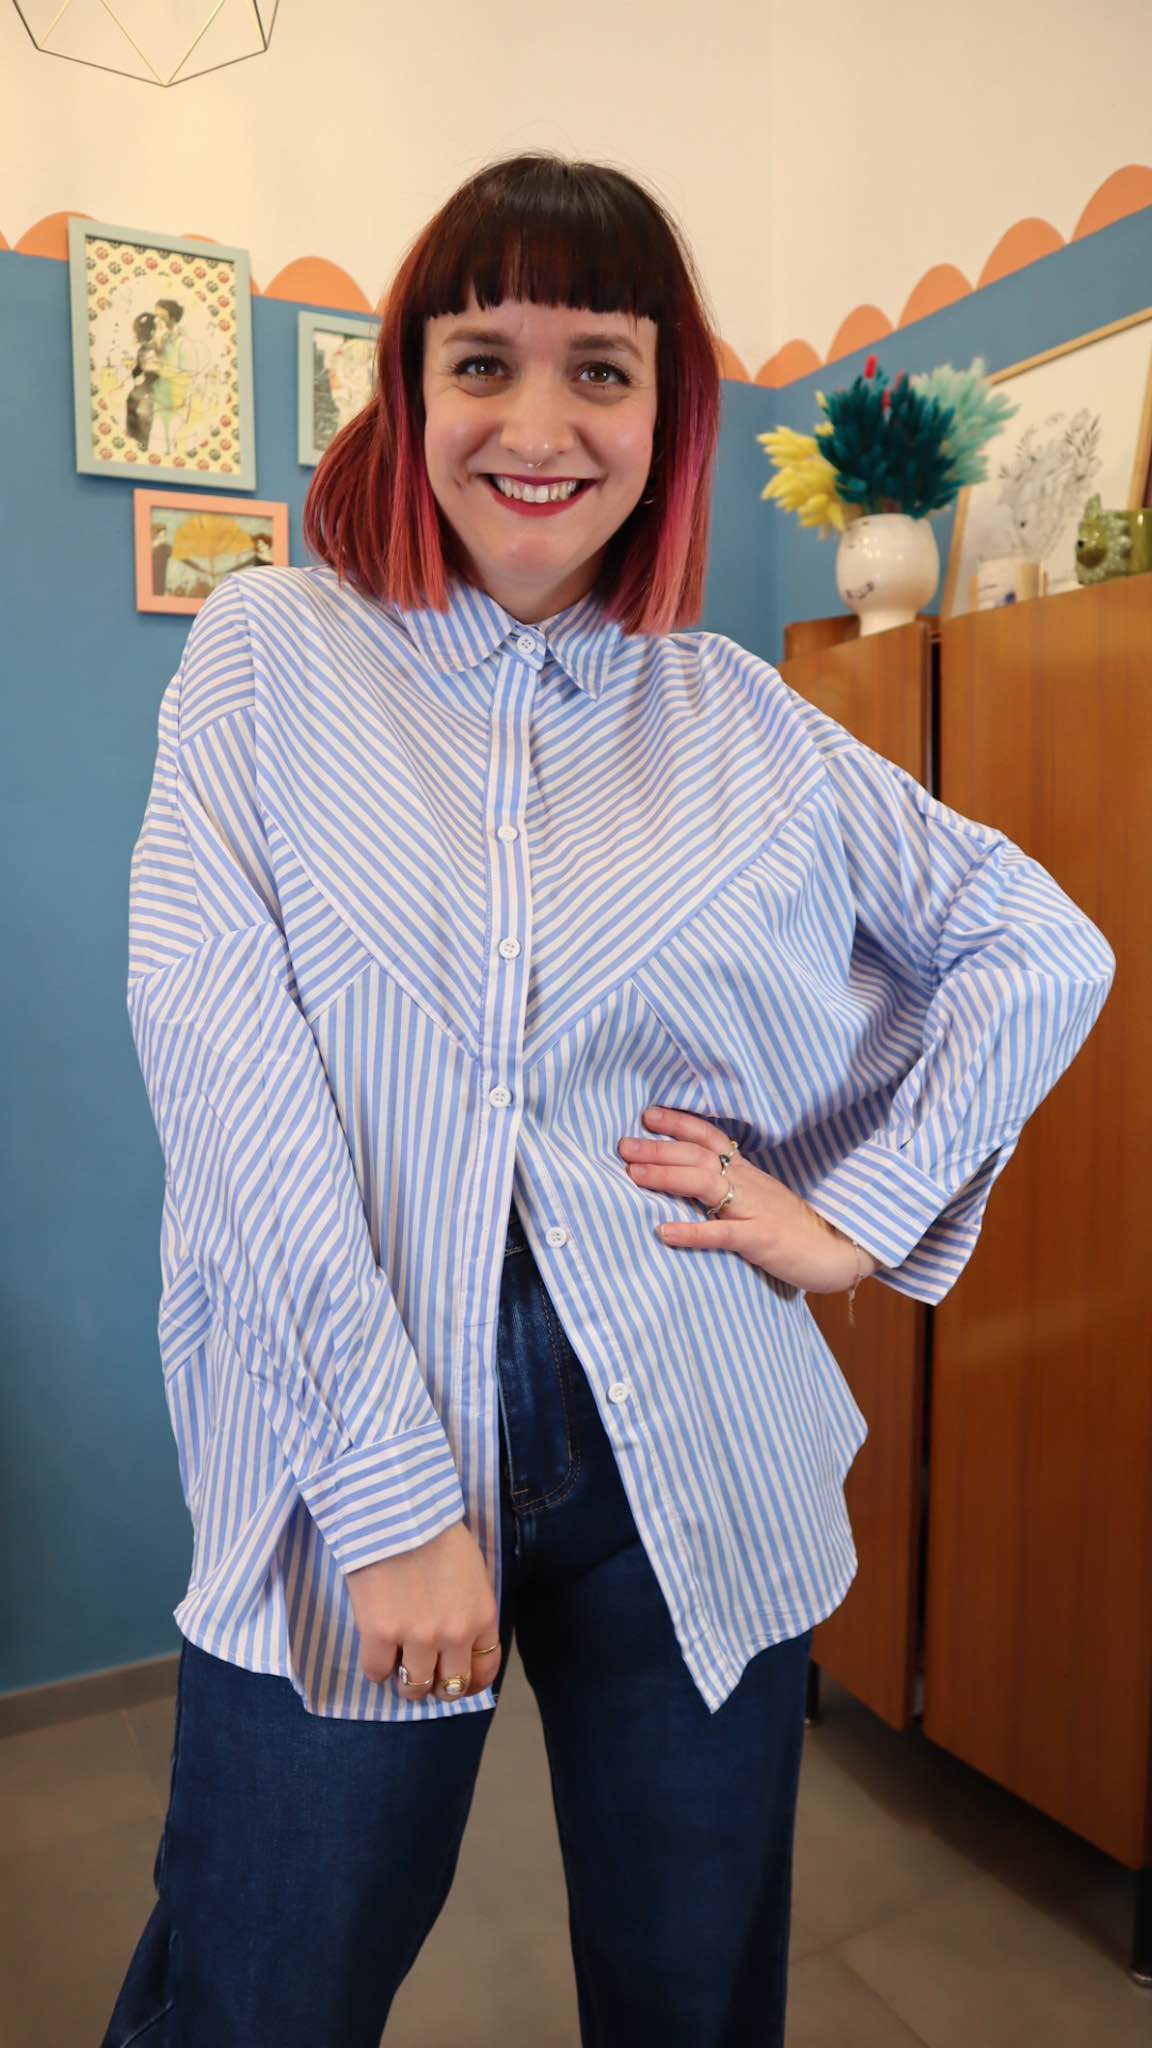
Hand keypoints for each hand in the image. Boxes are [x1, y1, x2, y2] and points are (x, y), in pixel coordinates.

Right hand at [345, 1519, 501, 1703]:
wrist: (399, 1510)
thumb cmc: (436, 1532)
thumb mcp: (472, 1573)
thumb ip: (470, 1609)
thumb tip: (458, 1640)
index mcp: (482, 1617)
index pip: (485, 1670)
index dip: (470, 1683)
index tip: (457, 1683)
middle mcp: (455, 1635)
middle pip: (450, 1687)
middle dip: (437, 1685)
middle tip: (422, 1673)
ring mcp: (418, 1638)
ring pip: (413, 1688)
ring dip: (406, 1682)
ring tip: (397, 1664)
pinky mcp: (381, 1635)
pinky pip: (377, 1672)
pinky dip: (376, 1667)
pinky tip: (376, 1649)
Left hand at [617, 1104, 878, 1294]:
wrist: (838, 1250)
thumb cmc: (793, 1226)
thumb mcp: (758, 1198)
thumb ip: (728, 1188)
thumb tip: (686, 1179)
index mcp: (747, 1171)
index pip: (710, 1137)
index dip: (678, 1124)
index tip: (647, 1114)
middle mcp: (748, 1182)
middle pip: (698, 1155)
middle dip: (658, 1148)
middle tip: (622, 1145)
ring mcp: (755, 1209)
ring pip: (706, 1183)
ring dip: (666, 1176)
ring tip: (633, 1175)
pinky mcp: (761, 1239)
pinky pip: (723, 1233)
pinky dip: (692, 1232)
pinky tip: (663, 1232)